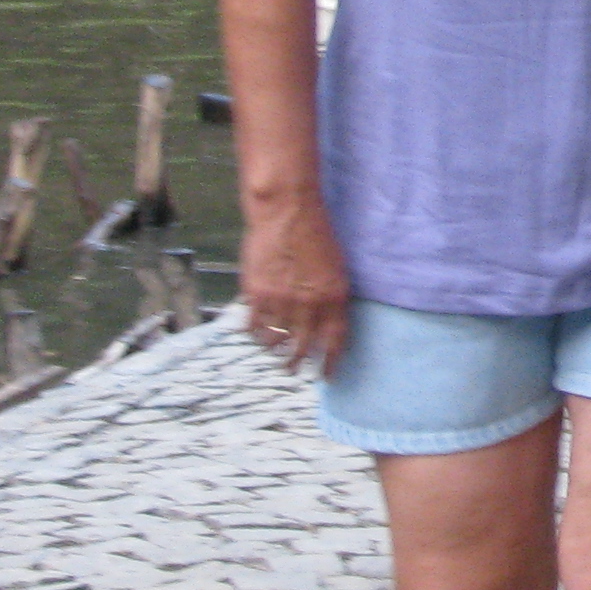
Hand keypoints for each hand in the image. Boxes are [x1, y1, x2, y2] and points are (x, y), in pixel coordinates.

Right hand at [239, 199, 350, 376]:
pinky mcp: (257, 294)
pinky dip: (255, 333)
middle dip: (298, 364)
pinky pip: (254, 326)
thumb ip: (331, 298)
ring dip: (275, 350)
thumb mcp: (337, 268)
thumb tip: (325, 324)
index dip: (331, 363)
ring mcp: (281, 301)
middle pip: (303, 349)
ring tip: (274, 353)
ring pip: (276, 341)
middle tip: (293, 370)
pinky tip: (256, 334)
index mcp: (334, 298)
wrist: (287, 212)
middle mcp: (309, 305)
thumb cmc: (316, 235)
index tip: (327, 377)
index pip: (335, 342)